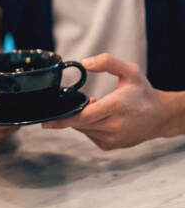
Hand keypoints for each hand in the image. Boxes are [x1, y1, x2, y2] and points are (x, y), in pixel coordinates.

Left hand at [43, 53, 182, 149]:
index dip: (62, 119)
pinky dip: (88, 126)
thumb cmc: (144, 93)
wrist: (161, 116)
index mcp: (116, 107)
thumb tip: (84, 63)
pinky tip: (99, 118)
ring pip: (82, 130)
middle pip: (79, 124)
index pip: (82, 117)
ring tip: (96, 107)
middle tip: (72, 104)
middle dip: (69, 115)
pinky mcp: (110, 146)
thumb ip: (107, 62)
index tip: (46, 121)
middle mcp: (114, 126)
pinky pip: (89, 135)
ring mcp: (112, 139)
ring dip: (80, 119)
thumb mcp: (130, 71)